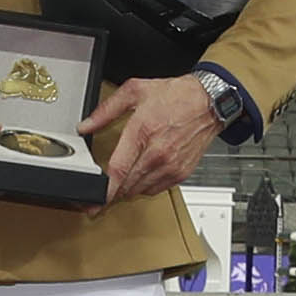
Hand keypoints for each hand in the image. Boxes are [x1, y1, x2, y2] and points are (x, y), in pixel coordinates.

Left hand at [91, 70, 222, 199]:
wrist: (209, 102)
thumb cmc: (176, 95)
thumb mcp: (135, 91)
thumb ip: (105, 111)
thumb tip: (85, 126)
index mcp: (143, 132)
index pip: (118, 170)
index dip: (104, 191)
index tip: (93, 203)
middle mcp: (157, 153)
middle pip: (127, 185)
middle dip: (112, 192)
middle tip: (102, 190)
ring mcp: (170, 166)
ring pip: (140, 190)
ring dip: (127, 189)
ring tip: (121, 181)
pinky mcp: (181, 173)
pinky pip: (156, 189)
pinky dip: (144, 186)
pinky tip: (141, 175)